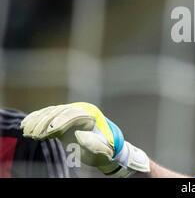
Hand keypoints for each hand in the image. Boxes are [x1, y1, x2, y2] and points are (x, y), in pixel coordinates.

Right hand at [21, 102, 149, 176]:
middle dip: (46, 123)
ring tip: (28, 133)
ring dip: (38, 121)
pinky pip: (47, 113)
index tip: (51, 132)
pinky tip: (26, 124)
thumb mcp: (101, 149)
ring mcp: (69, 111)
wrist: (103, 144)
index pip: (74, 114)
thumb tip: (81, 136)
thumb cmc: (102, 148)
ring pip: (51, 112)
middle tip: (35, 135)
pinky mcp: (61, 116)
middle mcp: (80, 109)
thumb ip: (93, 144)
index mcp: (90, 114)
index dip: (61, 122)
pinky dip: (36, 118)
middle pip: (60, 112)